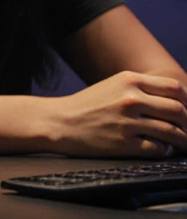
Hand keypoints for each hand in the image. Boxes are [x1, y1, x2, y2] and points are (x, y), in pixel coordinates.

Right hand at [48, 71, 186, 157]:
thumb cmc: (87, 105)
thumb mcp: (113, 86)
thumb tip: (176, 101)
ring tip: (183, 144)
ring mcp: (127, 122)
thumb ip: (142, 89)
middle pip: (178, 110)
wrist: (58, 122)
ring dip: (183, 141)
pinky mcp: (123, 144)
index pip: (175, 88)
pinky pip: (157, 149)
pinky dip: (164, 151)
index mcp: (129, 80)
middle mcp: (130, 99)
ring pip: (172, 132)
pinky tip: (160, 149)